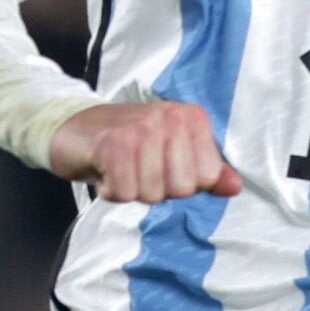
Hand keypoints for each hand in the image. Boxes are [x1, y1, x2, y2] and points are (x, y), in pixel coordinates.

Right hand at [49, 101, 241, 202]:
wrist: (74, 127)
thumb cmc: (128, 143)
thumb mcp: (173, 153)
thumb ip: (207, 171)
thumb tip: (235, 187)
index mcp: (191, 117)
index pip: (207, 177)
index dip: (182, 184)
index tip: (161, 166)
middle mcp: (170, 116)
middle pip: (181, 189)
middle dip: (156, 189)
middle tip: (137, 168)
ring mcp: (141, 128)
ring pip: (152, 194)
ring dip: (131, 190)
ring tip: (120, 167)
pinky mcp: (113, 143)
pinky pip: (124, 193)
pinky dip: (111, 191)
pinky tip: (105, 171)